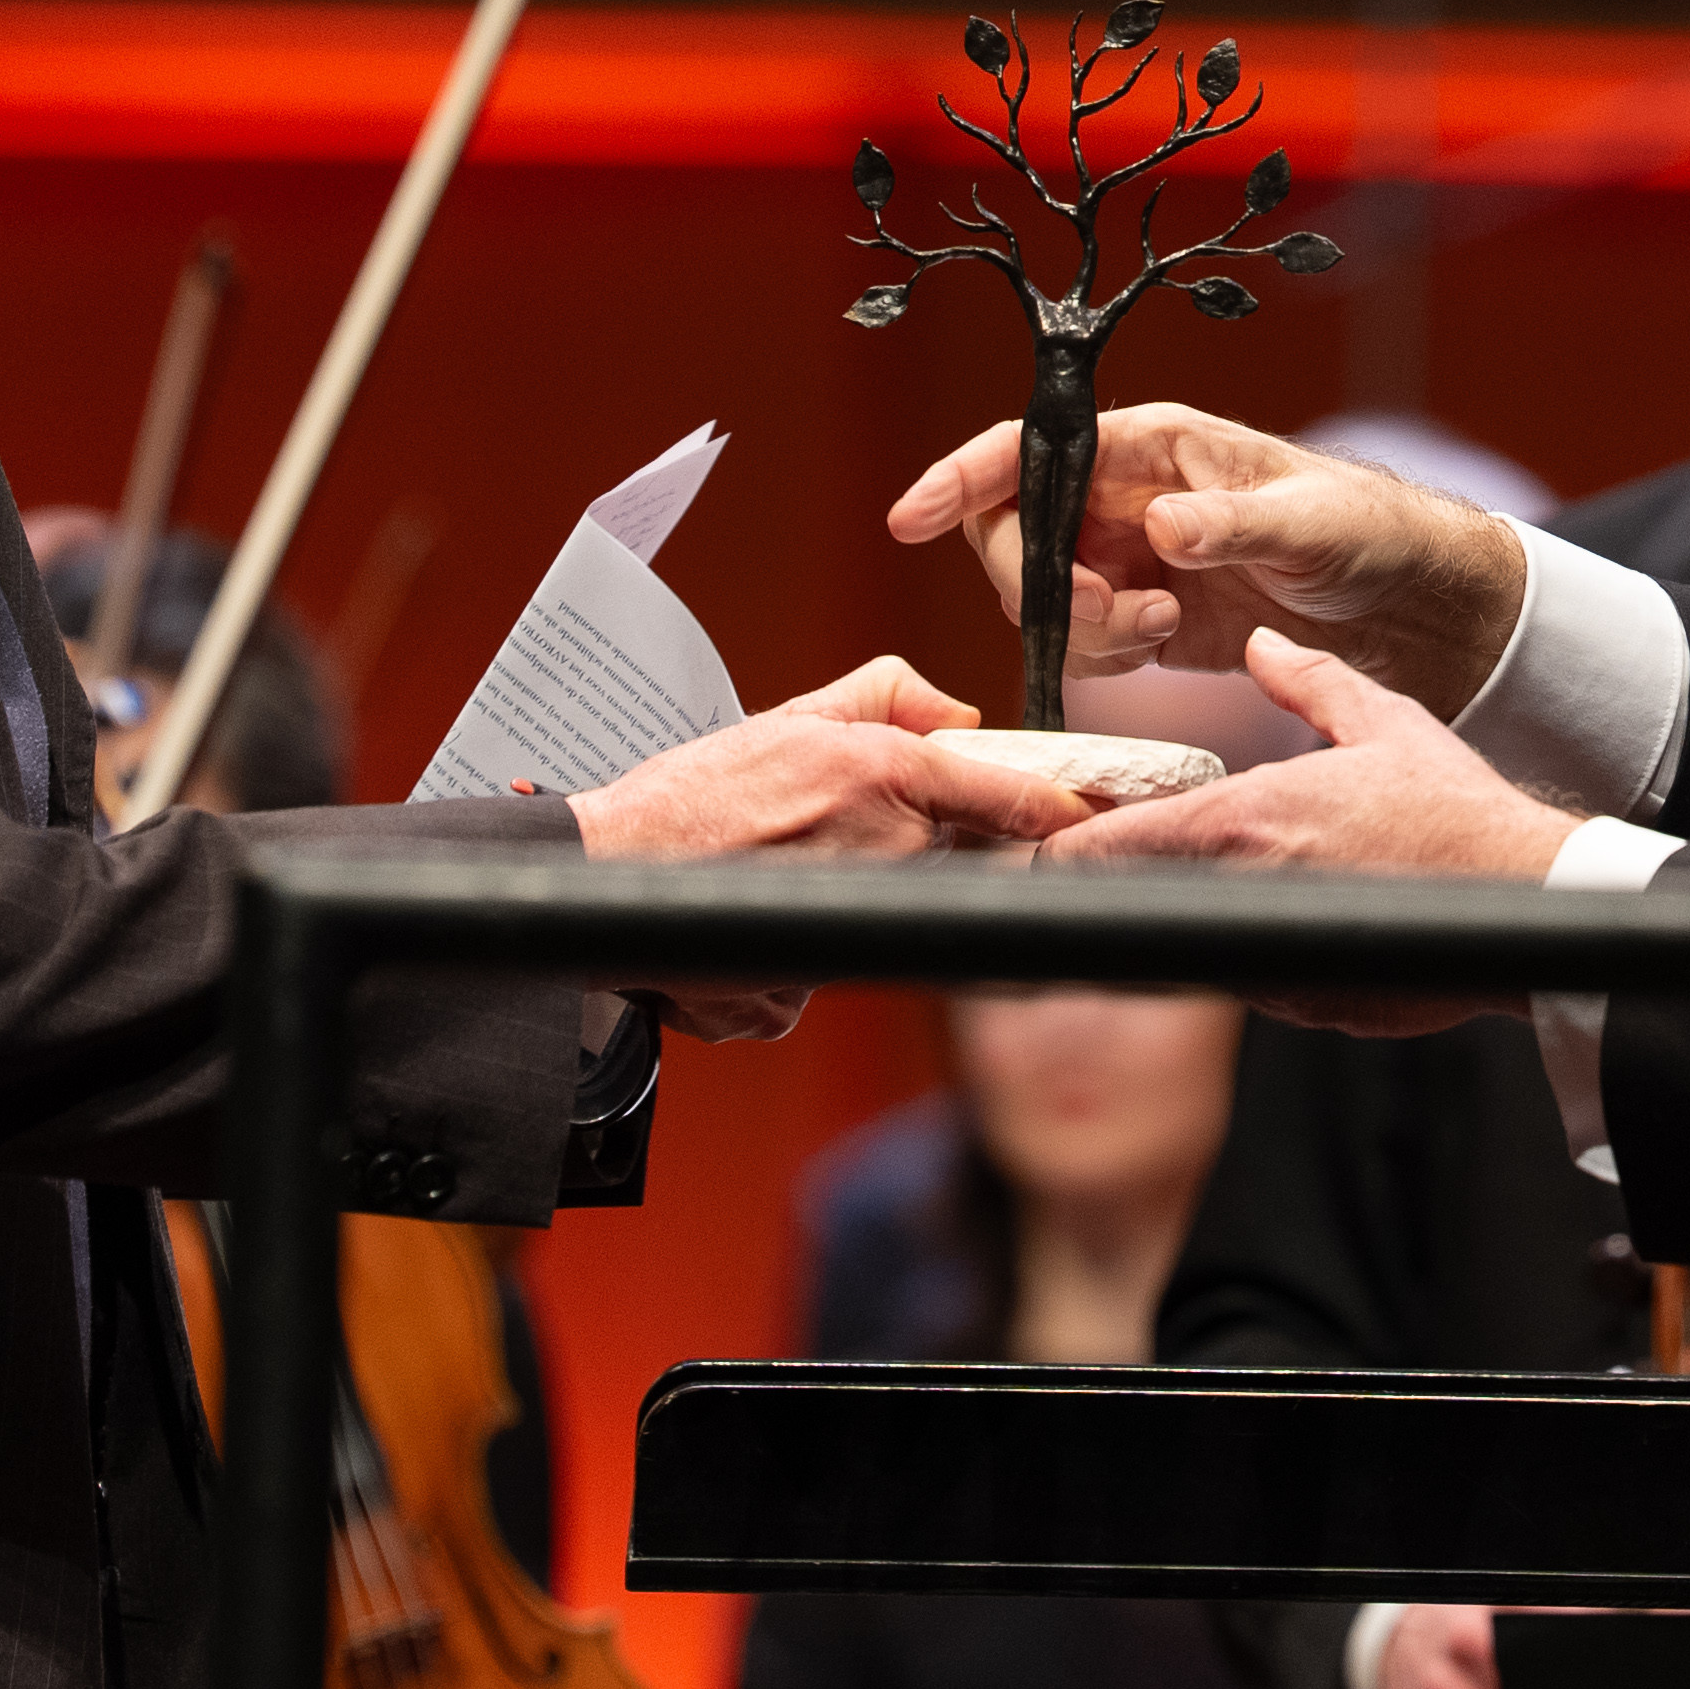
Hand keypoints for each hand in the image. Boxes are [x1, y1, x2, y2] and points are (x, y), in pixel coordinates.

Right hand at [568, 661, 1094, 1039]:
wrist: (605, 872)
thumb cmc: (687, 797)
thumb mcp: (792, 717)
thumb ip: (887, 697)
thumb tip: (959, 713)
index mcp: (886, 780)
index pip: (1008, 797)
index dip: (1055, 810)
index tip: (1085, 816)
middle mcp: (884, 855)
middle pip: (940, 859)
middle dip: (901, 846)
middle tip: (821, 829)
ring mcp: (852, 928)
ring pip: (883, 915)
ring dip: (845, 896)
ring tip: (771, 867)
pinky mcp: (808, 991)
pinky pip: (828, 969)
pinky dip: (797, 948)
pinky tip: (750, 919)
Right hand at [886, 405, 1526, 715]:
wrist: (1404, 604)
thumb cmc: (1365, 531)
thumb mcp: (1308, 522)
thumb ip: (1230, 524)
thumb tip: (1162, 527)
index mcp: (1152, 446)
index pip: (1031, 449)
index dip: (963, 478)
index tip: (913, 518)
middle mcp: (1125, 496)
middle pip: (1015, 531)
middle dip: (1041, 582)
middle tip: (1118, 614)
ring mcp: (1128, 556)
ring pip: (1041, 593)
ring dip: (1083, 625)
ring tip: (1163, 628)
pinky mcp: (1142, 615)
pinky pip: (1081, 637)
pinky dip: (1104, 654)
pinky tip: (1164, 645)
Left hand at [1046, 632, 1572, 1034]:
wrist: (1530, 899)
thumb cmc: (1456, 810)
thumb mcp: (1383, 722)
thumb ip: (1308, 681)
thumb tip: (1263, 645)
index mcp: (1244, 823)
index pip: (1107, 848)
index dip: (1066, 847)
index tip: (1056, 840)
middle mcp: (1242, 900)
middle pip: (1137, 904)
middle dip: (1135, 881)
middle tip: (1145, 855)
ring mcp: (1273, 967)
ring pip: (1199, 944)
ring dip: (1206, 915)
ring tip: (1255, 880)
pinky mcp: (1308, 1009)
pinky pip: (1259, 978)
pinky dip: (1266, 950)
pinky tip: (1312, 917)